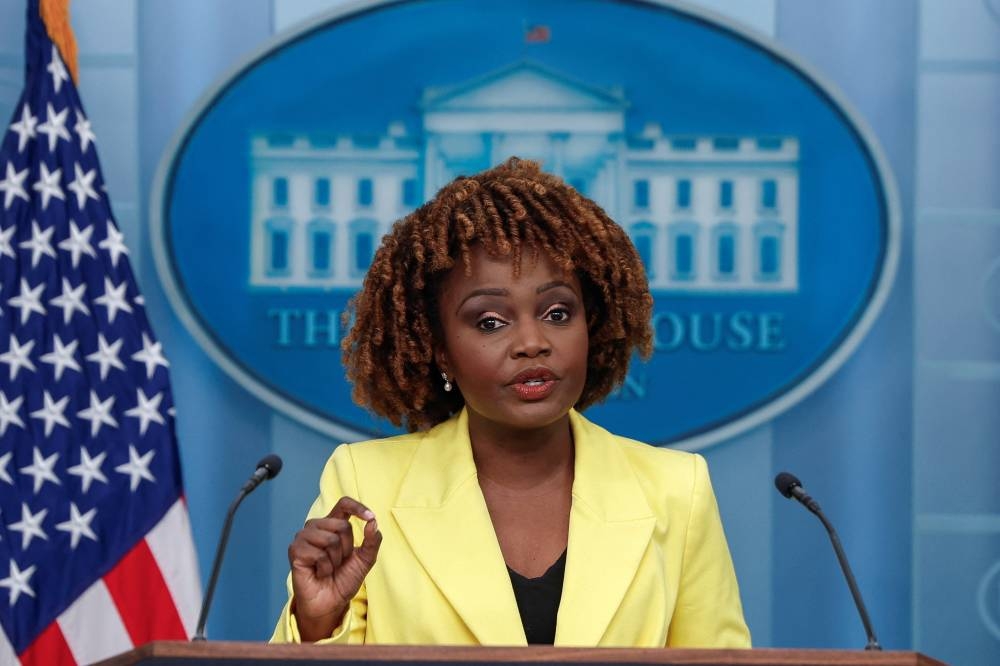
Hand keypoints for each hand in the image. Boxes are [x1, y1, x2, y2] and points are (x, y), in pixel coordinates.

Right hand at [288, 496, 381, 640]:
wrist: (331, 603)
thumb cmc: (344, 579)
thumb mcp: (365, 560)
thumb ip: (372, 541)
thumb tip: (373, 522)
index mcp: (332, 524)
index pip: (344, 504)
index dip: (357, 507)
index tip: (370, 517)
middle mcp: (316, 527)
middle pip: (342, 525)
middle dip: (348, 548)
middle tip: (339, 562)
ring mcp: (303, 537)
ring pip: (331, 539)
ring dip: (335, 559)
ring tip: (329, 568)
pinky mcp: (295, 550)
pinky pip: (319, 554)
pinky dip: (324, 567)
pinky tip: (319, 573)